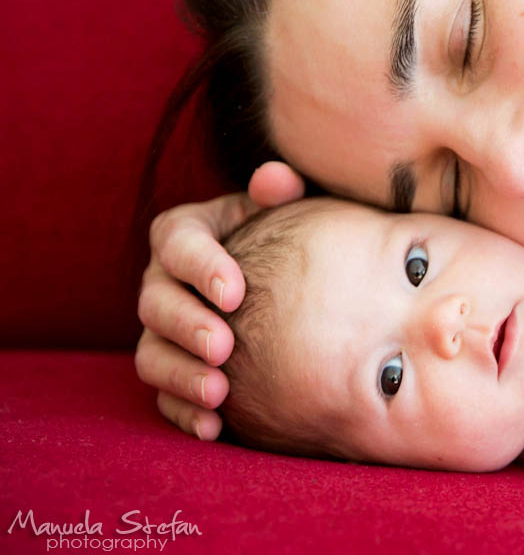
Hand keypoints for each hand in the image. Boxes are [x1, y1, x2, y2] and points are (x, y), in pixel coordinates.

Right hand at [134, 162, 303, 439]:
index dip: (200, 265)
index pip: (177, 242)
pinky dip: (185, 413)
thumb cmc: (283, 236)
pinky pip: (166, 396)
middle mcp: (163, 283)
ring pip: (152, 355)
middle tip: (224, 345)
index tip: (235, 289)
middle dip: (187, 326)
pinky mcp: (173, 370)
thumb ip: (280, 192)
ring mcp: (162, 332)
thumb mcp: (282, 209)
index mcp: (184, 235)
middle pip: (156, 304)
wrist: (286, 280)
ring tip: (220, 393)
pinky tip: (214, 429)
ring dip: (182, 375)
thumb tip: (275, 179)